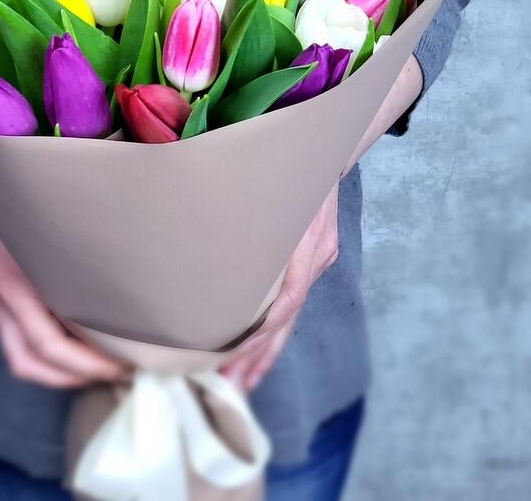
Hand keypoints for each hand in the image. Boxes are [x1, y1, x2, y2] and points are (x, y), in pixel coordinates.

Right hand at [0, 184, 128, 388]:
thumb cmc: (27, 199)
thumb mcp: (53, 220)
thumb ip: (79, 250)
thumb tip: (127, 279)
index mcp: (17, 278)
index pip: (48, 342)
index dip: (87, 362)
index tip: (123, 361)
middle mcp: (3, 295)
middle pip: (32, 359)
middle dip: (78, 374)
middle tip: (121, 371)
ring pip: (22, 359)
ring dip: (61, 375)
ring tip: (100, 370)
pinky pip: (18, 346)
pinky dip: (47, 361)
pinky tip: (77, 354)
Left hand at [220, 182, 339, 391]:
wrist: (326, 144)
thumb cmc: (293, 161)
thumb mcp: (276, 183)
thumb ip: (251, 206)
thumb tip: (204, 224)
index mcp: (307, 242)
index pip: (287, 299)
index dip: (262, 330)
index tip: (234, 353)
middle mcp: (316, 256)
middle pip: (287, 319)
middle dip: (259, 355)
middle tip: (231, 385)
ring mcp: (318, 259)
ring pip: (290, 316)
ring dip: (266, 351)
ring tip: (242, 382)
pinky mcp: (312, 258)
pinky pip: (292, 302)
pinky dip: (275, 328)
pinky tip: (260, 349)